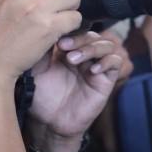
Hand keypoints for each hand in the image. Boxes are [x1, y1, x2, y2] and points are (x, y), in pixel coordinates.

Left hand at [26, 31, 123, 151]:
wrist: (50, 122)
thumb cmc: (41, 98)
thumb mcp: (36, 70)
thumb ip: (42, 51)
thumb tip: (44, 29)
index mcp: (67, 51)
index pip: (76, 32)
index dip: (70, 33)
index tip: (57, 41)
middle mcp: (84, 57)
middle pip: (93, 36)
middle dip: (80, 39)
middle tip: (65, 48)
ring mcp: (97, 67)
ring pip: (107, 45)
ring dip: (92, 49)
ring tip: (75, 60)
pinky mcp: (107, 80)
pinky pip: (115, 62)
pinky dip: (107, 62)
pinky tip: (92, 70)